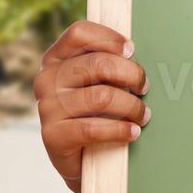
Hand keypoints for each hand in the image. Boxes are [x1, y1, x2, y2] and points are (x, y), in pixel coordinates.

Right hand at [35, 21, 149, 192]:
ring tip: (143, 114)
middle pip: (99, 64)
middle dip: (132, 75)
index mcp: (56, 59)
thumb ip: (109, 63)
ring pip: (102, 97)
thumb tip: (133, 51)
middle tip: (145, 88)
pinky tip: (133, 132)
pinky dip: (121, 130)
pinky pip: (93, 128)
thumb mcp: (101, 82)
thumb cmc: (99, 112)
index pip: (79, 33)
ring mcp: (46, 108)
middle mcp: (47, 80)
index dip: (109, 38)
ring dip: (132, 106)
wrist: (85, 159)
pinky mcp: (52, 136)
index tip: (131, 50)